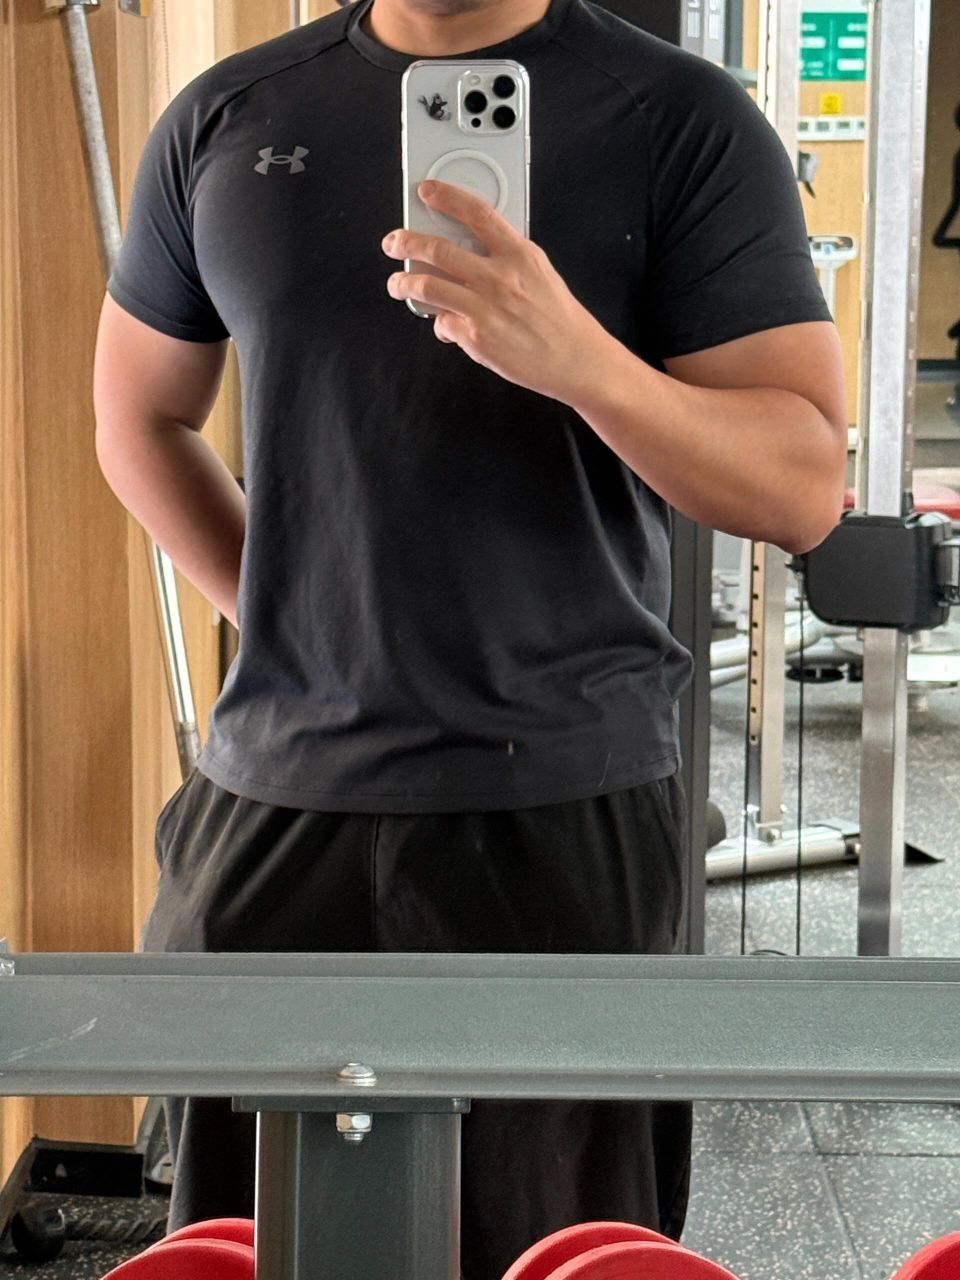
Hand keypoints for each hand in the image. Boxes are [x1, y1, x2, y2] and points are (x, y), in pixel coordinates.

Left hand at [381, 180, 613, 405]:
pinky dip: (439, 322)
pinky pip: (442, 323)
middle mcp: (499, 278)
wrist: (574, 358)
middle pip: (438, 248)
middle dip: (406, 242)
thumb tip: (471, 248)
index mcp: (519, 255)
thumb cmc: (559, 317)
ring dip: (404, 282)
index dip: (447, 197)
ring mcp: (485, 308)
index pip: (477, 213)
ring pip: (427, 285)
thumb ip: (506, 257)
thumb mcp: (539, 272)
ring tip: (398, 283)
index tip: (426, 191)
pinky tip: (444, 324)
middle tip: (394, 242)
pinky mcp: (476, 338)